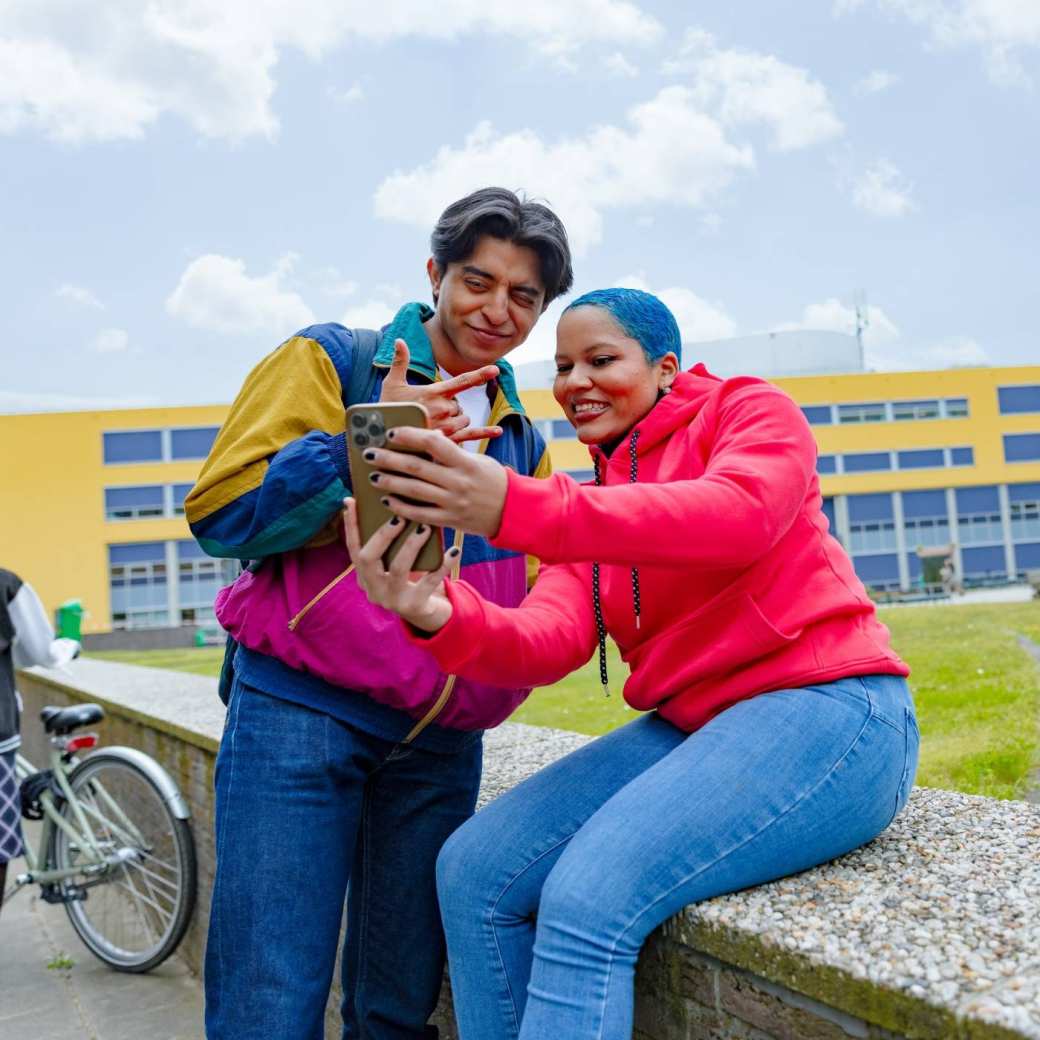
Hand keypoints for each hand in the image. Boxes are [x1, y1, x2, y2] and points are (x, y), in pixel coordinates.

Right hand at [342, 498, 454, 633]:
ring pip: (398, 569)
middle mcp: (373, 589)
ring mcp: (392, 600)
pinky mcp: (414, 606)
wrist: (426, 614)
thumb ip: (390, 544)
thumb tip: (395, 507)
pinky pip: (430, 581)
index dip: (350, 525)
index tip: (351, 500)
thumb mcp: (395, 563)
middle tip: (400, 517)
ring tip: (425, 528)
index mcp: (365, 576)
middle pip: (368, 559)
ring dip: (411, 545)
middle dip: (382, 535)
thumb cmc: (410, 579)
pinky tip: (454, 550)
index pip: (353, 547)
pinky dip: (443, 564)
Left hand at [362, 426, 508, 537]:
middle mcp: (458, 482)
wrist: (512, 511)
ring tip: (373, 476)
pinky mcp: (449, 520)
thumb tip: (425, 437)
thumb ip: (451, 452)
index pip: (433, 442)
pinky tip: (388, 500)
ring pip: (413, 491)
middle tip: (370, 453)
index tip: (391, 432)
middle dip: (389, 459)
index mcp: (466, 462)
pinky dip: (401, 507)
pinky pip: (420, 514)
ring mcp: (453, 503)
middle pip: (416, 467)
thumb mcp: (478, 460)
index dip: (410, 435)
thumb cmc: (492, 480)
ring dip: (390, 482)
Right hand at [380, 339, 502, 444]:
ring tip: (435, 423)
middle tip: (429, 412)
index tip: (495, 369)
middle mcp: (443, 409)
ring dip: (456, 419)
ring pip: (464, 418)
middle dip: (450, 407)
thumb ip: (400, 361)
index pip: (461, 381)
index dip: (480, 374)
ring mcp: (446, 426)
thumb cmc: (386, 410)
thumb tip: (400, 340)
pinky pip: (470, 435)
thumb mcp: (391, 383)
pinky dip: (484, 432)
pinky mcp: (447, 441)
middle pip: (460, 404)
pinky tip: (498, 431)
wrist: (380, 437)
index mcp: (433, 393)